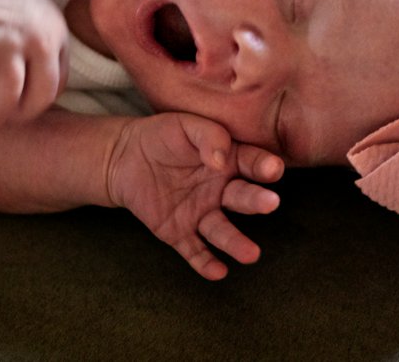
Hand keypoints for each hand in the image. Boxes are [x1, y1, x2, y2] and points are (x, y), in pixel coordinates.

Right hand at [0, 0, 68, 135]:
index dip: (34, 108)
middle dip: (16, 118)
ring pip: (7, 88)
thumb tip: (33, 101)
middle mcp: (38, 41)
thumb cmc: (17, 6)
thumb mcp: (47, 29)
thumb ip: (47, 61)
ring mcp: (9, 36)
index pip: (53, 90)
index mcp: (57, 42)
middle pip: (35, 96)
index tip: (16, 113)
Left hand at [108, 113, 284, 279]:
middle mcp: (220, 190)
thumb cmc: (162, 135)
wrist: (125, 157)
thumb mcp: (185, 125)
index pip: (251, 163)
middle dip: (257, 201)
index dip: (263, 165)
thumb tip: (220, 160)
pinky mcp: (179, 233)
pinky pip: (194, 250)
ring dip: (236, 243)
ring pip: (221, 231)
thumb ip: (208, 137)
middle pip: (242, 197)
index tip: (273, 169)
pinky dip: (205, 263)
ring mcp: (201, 213)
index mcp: (228, 160)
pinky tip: (218, 272)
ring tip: (251, 254)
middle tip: (271, 203)